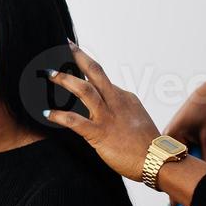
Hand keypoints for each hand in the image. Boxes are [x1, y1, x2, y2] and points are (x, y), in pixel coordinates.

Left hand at [41, 42, 162, 180]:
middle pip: (96, 71)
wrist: (158, 161)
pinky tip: (47, 114)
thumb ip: (119, 111)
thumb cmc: (145, 145)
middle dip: (79, 56)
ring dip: (65, 79)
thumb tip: (103, 108)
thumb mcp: (134, 120)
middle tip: (65, 44)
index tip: (73, 55)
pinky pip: (76, 122)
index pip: (101, 77)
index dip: (86, 66)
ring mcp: (108, 116)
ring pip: (84, 90)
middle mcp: (116, 101)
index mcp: (123, 97)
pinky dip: (60, 116)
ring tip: (49, 73)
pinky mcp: (100, 133)